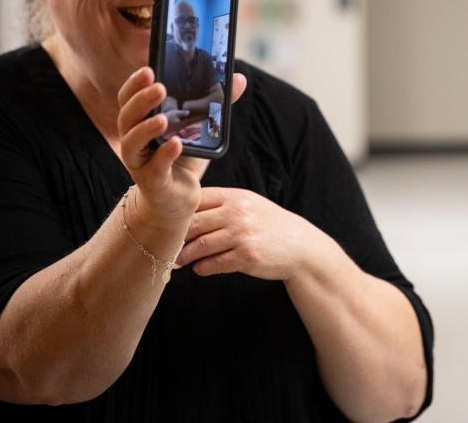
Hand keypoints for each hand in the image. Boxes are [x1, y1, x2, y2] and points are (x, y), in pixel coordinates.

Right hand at [116, 71, 248, 220]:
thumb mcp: (200, 129)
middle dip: (141, 101)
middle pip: (126, 116)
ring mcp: (140, 162)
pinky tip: (177, 144)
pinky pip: (155, 167)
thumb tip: (239, 78)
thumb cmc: (183, 159)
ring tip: (163, 118)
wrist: (177, 200)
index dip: (135, 84)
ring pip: (132, 142)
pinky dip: (165, 155)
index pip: (128, 98)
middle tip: (159, 88)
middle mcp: (133, 140)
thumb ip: (216, 104)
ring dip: (146, 128)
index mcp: (140, 122)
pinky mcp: (152, 182)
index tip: (148, 69)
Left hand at [176, 187, 324, 279]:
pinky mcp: (247, 256)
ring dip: (185, 256)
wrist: (300, 246)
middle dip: (177, 237)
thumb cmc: (270, 226)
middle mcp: (238, 213)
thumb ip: (223, 205)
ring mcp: (242, 235)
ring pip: (200, 246)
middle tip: (167, 247)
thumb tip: (187, 213)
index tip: (169, 224)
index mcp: (236, 197)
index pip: (198, 200)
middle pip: (193, 224)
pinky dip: (202, 268)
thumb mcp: (250, 205)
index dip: (180, 213)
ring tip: (178, 261)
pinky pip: (214, 264)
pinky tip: (200, 269)